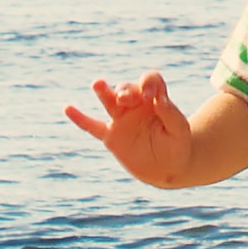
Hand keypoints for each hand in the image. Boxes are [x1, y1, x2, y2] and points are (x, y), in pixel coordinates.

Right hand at [66, 72, 198, 186]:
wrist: (167, 167)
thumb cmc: (177, 144)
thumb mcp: (179, 129)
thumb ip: (170, 113)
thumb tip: (159, 98)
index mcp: (154, 99)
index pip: (149, 80)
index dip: (148, 83)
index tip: (151, 96)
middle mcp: (136, 105)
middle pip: (127, 89)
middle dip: (125, 91)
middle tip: (124, 98)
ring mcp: (121, 120)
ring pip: (109, 101)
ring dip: (103, 91)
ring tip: (97, 83)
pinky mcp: (111, 136)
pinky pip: (92, 126)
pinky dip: (80, 119)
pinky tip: (67, 108)